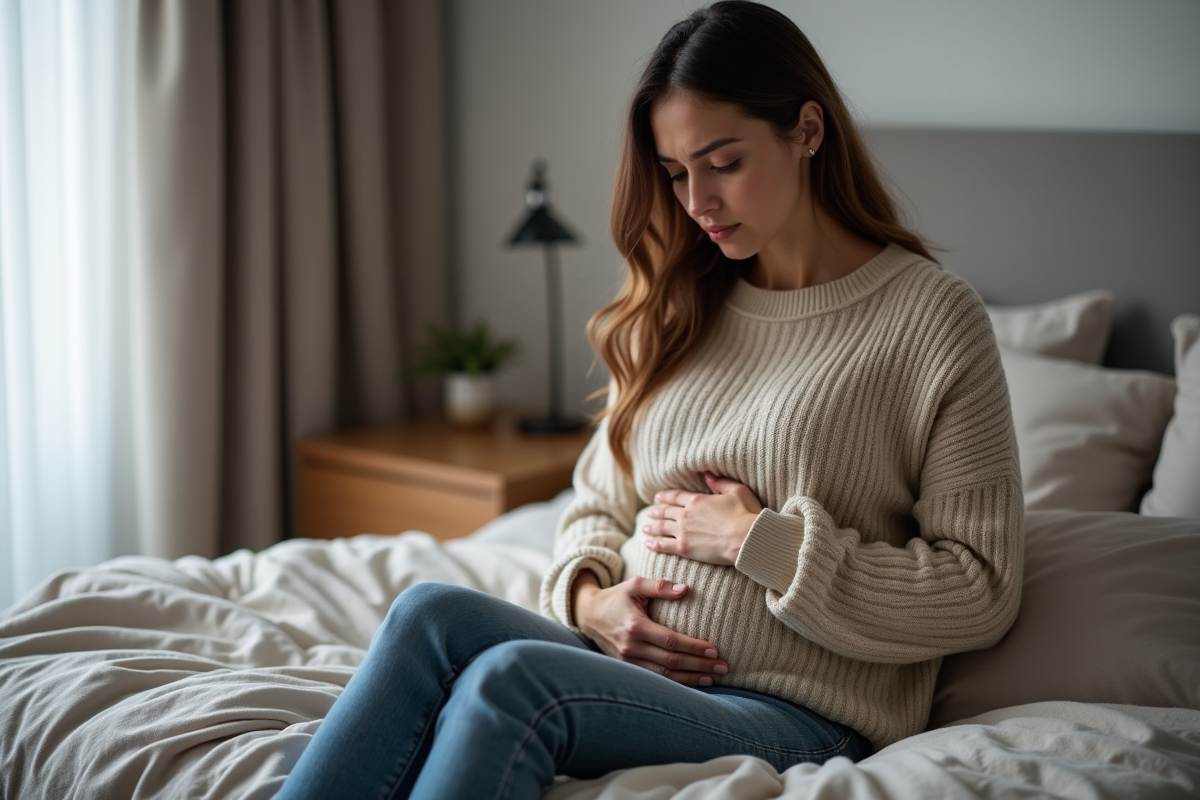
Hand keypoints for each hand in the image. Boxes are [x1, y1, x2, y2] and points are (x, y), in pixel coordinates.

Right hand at [571, 571, 727, 686]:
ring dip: (690, 677)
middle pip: (671, 660)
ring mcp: (629, 661)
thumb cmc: (616, 597)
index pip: (671, 641)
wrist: (589, 615)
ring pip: (664, 674)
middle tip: (723, 666)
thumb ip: (660, 586)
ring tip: (713, 677)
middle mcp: (632, 647)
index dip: (694, 647)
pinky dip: (675, 682)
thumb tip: (685, 589)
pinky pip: (655, 678)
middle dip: (699, 664)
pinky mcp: (628, 667)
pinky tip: (692, 682)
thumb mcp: (635, 585)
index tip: (714, 649)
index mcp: (635, 626)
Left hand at [642, 472, 762, 565]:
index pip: (676, 496)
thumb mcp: (737, 491)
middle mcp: (686, 514)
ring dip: (652, 527)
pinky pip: (664, 545)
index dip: (666, 496)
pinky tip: (648, 544)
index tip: (658, 497)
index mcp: (697, 500)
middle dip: (657, 511)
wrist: (745, 538)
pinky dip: (655, 544)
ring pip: (662, 528)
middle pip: (667, 511)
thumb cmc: (745, 514)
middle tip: (650, 512)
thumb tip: (707, 474)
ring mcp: (683, 531)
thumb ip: (721, 482)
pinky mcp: (684, 547)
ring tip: (645, 527)